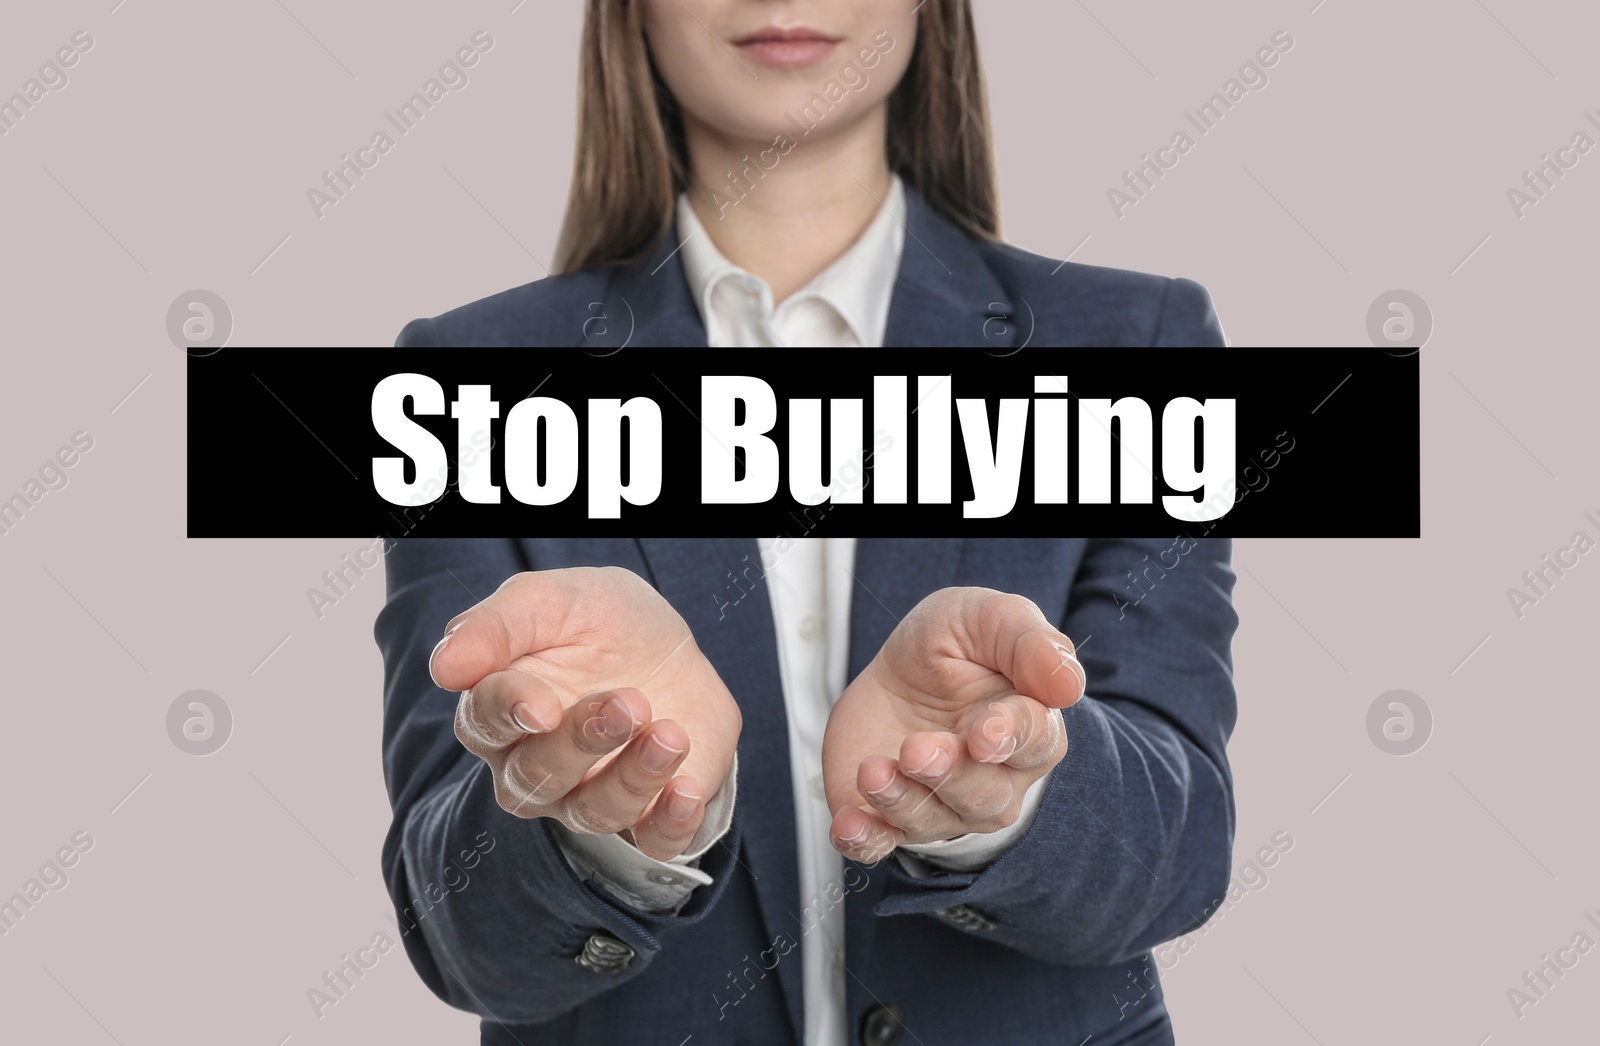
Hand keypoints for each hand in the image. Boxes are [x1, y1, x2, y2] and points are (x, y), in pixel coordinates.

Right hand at [429, 566, 741, 860]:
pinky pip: (653, 844)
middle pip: (536, 777)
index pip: (485, 724)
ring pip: (594, 813)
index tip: (543, 706)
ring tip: (670, 735)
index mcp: (501, 711)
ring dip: (634, 777)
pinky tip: (685, 791)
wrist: (673, 648)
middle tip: (628, 704)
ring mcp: (590, 797)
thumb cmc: (599, 622)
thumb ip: (496, 626)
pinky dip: (670, 825)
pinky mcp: (650, 815)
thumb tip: (444, 667)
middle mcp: (535, 766)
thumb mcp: (552, 600)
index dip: (511, 715)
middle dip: (581, 744)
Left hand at [820, 588, 1085, 861]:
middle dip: (949, 774)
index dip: (1009, 738)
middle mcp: (993, 779)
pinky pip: (879, 843)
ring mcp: (940, 804)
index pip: (1033, 742)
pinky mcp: (887, 816)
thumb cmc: (956, 646)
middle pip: (983, 795)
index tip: (983, 734)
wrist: (899, 671)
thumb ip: (1030, 643)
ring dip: (901, 800)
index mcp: (1029, 727)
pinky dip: (864, 841)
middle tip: (917, 749)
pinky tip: (847, 826)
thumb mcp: (991, 617)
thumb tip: (1069, 684)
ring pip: (931, 820)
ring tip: (873, 770)